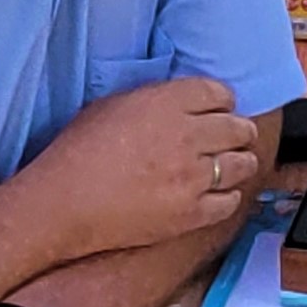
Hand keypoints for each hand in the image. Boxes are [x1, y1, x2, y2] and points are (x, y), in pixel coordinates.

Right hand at [21, 73, 257, 259]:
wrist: (64, 204)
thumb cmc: (78, 151)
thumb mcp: (113, 105)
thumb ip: (154, 100)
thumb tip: (181, 104)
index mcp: (166, 104)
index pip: (219, 93)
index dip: (224, 101)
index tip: (222, 108)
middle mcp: (187, 137)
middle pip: (238, 128)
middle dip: (240, 130)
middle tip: (237, 136)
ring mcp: (193, 177)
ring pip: (242, 164)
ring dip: (241, 161)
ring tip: (235, 164)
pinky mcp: (192, 213)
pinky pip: (230, 202)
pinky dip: (229, 196)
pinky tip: (220, 194)